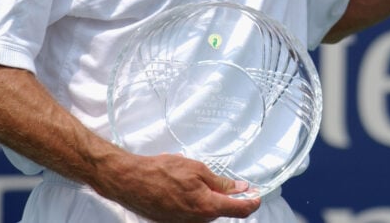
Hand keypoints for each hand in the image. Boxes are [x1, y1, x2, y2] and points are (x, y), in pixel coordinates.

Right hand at [95, 152, 260, 221]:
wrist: (132, 181)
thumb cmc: (163, 171)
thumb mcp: (198, 170)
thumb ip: (221, 183)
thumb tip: (241, 188)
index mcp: (208, 207)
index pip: (240, 210)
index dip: (253, 202)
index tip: (257, 195)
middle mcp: (198, 221)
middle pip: (223, 212)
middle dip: (228, 198)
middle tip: (228, 182)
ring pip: (207, 213)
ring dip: (209, 199)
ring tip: (195, 180)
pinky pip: (193, 215)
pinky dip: (195, 203)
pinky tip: (184, 189)